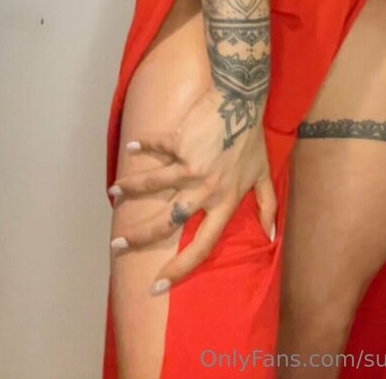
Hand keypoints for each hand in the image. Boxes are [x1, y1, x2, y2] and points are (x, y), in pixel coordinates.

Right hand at [109, 85, 276, 291]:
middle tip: (118, 245)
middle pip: (168, 221)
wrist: (241, 101)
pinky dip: (143, 146)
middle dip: (140, 236)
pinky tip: (131, 147)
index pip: (202, 245)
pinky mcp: (179, 141)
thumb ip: (268, 205)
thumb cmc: (252, 140)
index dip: (180, 269)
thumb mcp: (263, 175)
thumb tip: (271, 235)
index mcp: (225, 202)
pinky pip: (156, 146)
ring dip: (130, 189)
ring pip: (153, 184)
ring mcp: (190, 165)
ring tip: (114, 194)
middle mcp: (205, 189)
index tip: (157, 285)